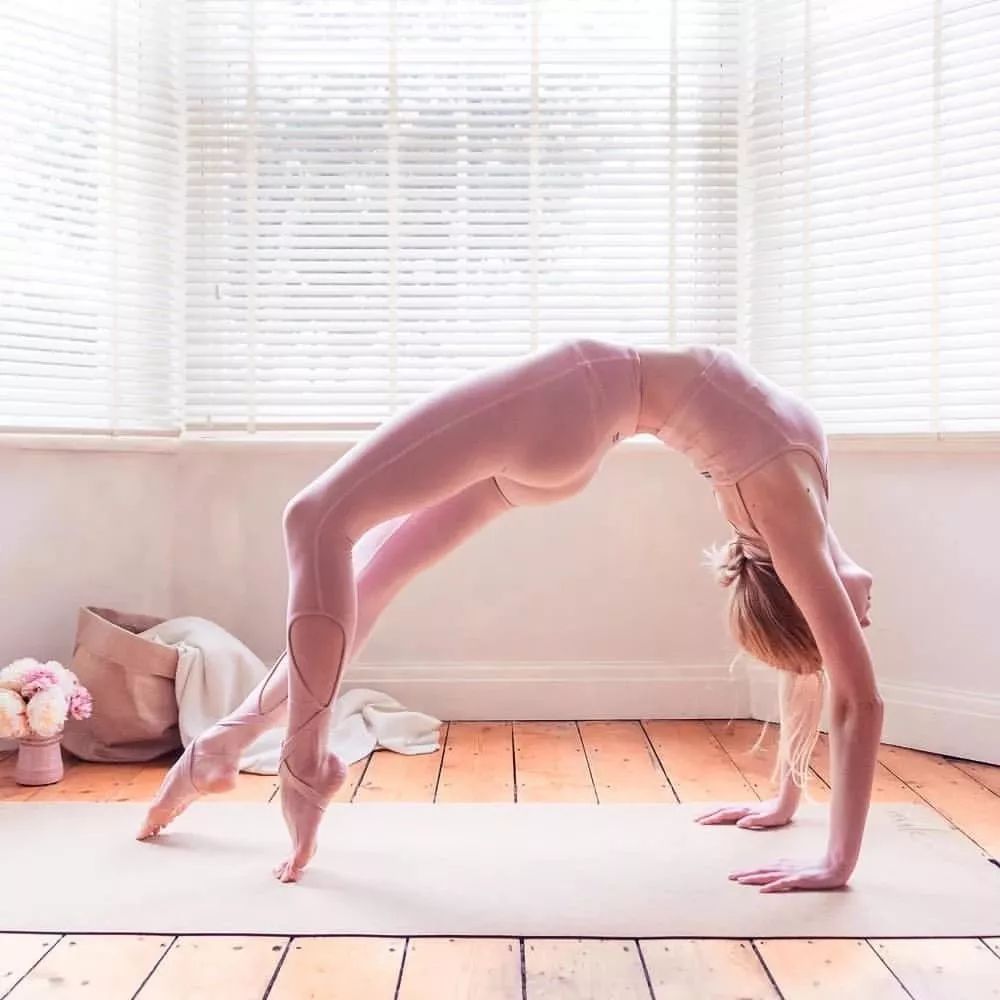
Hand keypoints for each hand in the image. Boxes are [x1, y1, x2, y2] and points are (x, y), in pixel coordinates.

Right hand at [695, 798, 793, 829]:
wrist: (786, 803)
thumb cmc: (779, 814)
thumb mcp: (770, 820)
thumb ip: (755, 821)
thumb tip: (739, 823)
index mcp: (745, 811)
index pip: (724, 814)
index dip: (712, 818)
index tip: (701, 823)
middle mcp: (742, 807)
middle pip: (720, 809)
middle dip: (707, 814)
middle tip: (694, 819)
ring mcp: (743, 806)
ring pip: (722, 807)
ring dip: (710, 811)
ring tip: (700, 815)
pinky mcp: (746, 808)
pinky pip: (727, 808)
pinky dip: (718, 809)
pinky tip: (717, 812)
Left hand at [729, 857, 850, 891]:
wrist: (834, 866)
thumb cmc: (815, 868)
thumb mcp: (796, 869)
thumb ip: (784, 872)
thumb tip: (770, 878)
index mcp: (781, 865)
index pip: (760, 869)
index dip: (747, 872)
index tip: (733, 874)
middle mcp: (783, 868)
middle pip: (760, 871)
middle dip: (744, 874)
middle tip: (729, 877)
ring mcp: (790, 873)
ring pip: (768, 876)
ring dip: (753, 878)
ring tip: (740, 881)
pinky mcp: (799, 880)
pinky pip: (783, 884)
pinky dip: (772, 886)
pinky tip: (763, 889)